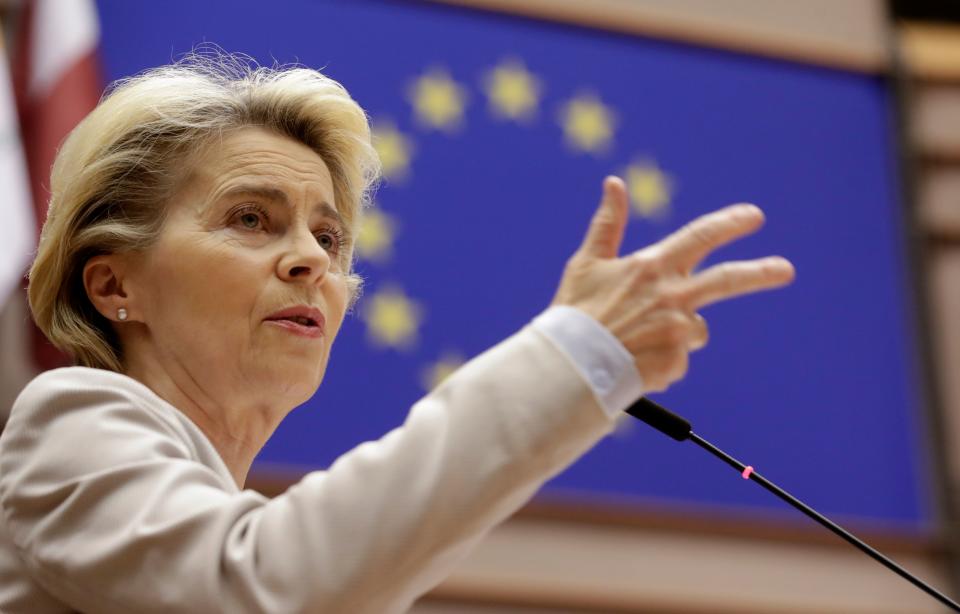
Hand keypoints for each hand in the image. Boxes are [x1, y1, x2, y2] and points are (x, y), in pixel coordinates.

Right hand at [551, 176, 794, 392]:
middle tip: (786, 270)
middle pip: (728, 279)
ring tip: (639, 342)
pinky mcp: (676, 362)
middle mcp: (672, 296)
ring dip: (678, 334)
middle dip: (761, 272)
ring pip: (696, 329)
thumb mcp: (587, 263)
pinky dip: (662, 363)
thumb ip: (608, 223)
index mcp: (652, 267)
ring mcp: (677, 330)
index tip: (753, 216)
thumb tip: (614, 182)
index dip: (729, 224)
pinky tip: (636, 364)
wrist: (569, 367)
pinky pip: (679, 360)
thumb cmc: (574, 313)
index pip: (700, 236)